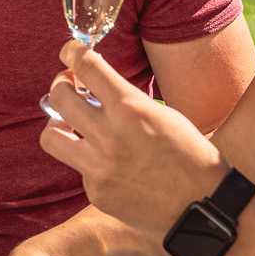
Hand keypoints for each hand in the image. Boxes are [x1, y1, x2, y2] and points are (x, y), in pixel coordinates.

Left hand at [41, 42, 224, 234]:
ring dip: (57, 125)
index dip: (72, 53)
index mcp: (131, 108)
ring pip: (50, 136)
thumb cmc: (188, 152)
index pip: (87, 66)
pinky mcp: (96, 193)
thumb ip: (124, 100)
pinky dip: (90, 161)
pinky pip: (79, 168)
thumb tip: (90, 87)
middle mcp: (110, 136)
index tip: (69, 52)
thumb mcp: (161, 113)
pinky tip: (111, 165)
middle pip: (59, 97)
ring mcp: (100, 168)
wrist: (204, 203)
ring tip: (70, 125)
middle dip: (60, 85)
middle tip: (67, 86)